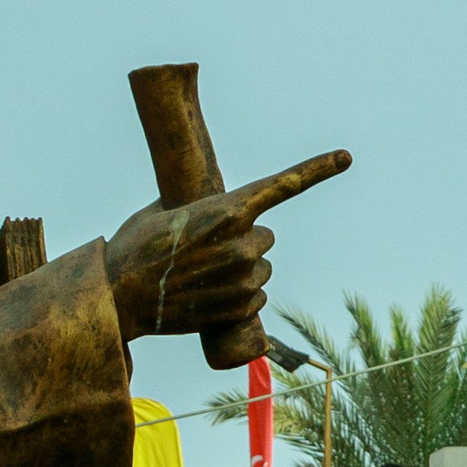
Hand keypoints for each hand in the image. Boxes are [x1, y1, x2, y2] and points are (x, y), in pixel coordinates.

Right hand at [105, 152, 351, 346]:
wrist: (120, 296)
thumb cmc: (136, 248)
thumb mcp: (165, 212)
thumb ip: (200, 207)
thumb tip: (210, 210)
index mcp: (226, 209)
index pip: (282, 185)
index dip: (317, 169)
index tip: (346, 156)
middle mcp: (242, 243)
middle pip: (266, 238)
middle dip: (244, 243)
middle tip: (209, 252)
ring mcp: (244, 279)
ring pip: (263, 271)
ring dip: (242, 273)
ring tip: (203, 277)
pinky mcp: (240, 309)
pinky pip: (258, 300)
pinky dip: (241, 301)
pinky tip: (210, 298)